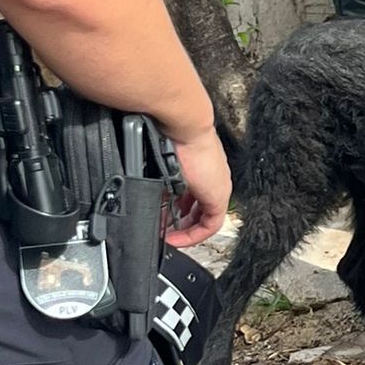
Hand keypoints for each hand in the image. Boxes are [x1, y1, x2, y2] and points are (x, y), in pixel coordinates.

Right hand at [166, 125, 230, 247]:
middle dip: (180, 224)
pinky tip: (177, 238)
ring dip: (185, 230)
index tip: (165, 220)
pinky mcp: (218, 196)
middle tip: (164, 231)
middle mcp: (214, 179)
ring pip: (205, 219)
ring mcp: (219, 188)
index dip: (179, 213)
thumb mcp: (163, 165)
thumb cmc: (173, 137)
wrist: (184, 126)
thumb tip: (146, 192)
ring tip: (168, 236)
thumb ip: (159, 181)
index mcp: (204, 170)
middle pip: (199, 210)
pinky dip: (193, 234)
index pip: (195, 198)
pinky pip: (210, 225)